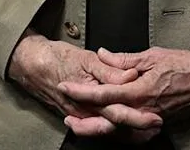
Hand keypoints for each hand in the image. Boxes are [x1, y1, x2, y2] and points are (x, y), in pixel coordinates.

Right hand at [7, 30, 162, 138]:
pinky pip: (99, 127)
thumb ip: (109, 69)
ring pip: (108, 130)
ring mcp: (81, 115)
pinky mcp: (79, 114)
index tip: (156, 115)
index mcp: (89, 97)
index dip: (138, 116)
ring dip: (129, 132)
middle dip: (137, 128)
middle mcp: (85, 112)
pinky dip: (115, 130)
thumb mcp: (85, 59)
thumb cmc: (57, 59)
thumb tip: (130, 75)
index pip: (118, 112)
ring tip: (148, 131)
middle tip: (157, 125)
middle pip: (116, 126)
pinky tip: (128, 129)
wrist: (32, 65)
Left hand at [58, 36, 189, 129]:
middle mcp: (143, 110)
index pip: (103, 94)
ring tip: (81, 125)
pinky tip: (109, 128)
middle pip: (107, 121)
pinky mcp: (157, 123)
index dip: (81, 91)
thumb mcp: (152, 55)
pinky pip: (133, 132)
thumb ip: (124, 59)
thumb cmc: (186, 65)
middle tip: (67, 118)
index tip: (65, 87)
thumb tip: (103, 54)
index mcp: (139, 91)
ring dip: (98, 129)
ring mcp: (150, 119)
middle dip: (84, 122)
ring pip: (119, 130)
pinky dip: (118, 131)